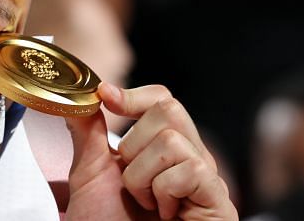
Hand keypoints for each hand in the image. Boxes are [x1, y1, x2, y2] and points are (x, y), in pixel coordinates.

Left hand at [64, 83, 237, 219]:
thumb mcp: (90, 175)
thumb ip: (89, 134)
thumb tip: (83, 95)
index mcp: (163, 150)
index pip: (162, 100)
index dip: (134, 95)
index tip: (105, 96)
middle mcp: (190, 159)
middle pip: (169, 108)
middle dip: (133, 143)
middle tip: (130, 181)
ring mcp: (207, 180)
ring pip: (172, 140)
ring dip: (142, 176)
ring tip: (146, 204)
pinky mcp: (219, 202)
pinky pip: (191, 168)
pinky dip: (164, 191)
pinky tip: (165, 214)